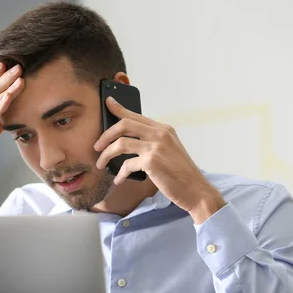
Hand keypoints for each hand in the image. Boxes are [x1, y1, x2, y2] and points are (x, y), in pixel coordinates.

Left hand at [94, 97, 225, 223]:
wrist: (196, 190)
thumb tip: (128, 141)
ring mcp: (156, 146)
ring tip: (101, 164)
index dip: (119, 108)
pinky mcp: (151, 161)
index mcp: (164, 129)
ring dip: (106, 155)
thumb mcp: (169, 150)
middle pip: (124, 125)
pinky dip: (120, 174)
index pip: (136, 115)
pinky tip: (118, 180)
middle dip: (105, 135)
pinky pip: (126, 164)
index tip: (108, 103)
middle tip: (97, 147)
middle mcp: (160, 134)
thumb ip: (153, 142)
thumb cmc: (180, 173)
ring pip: (120, 143)